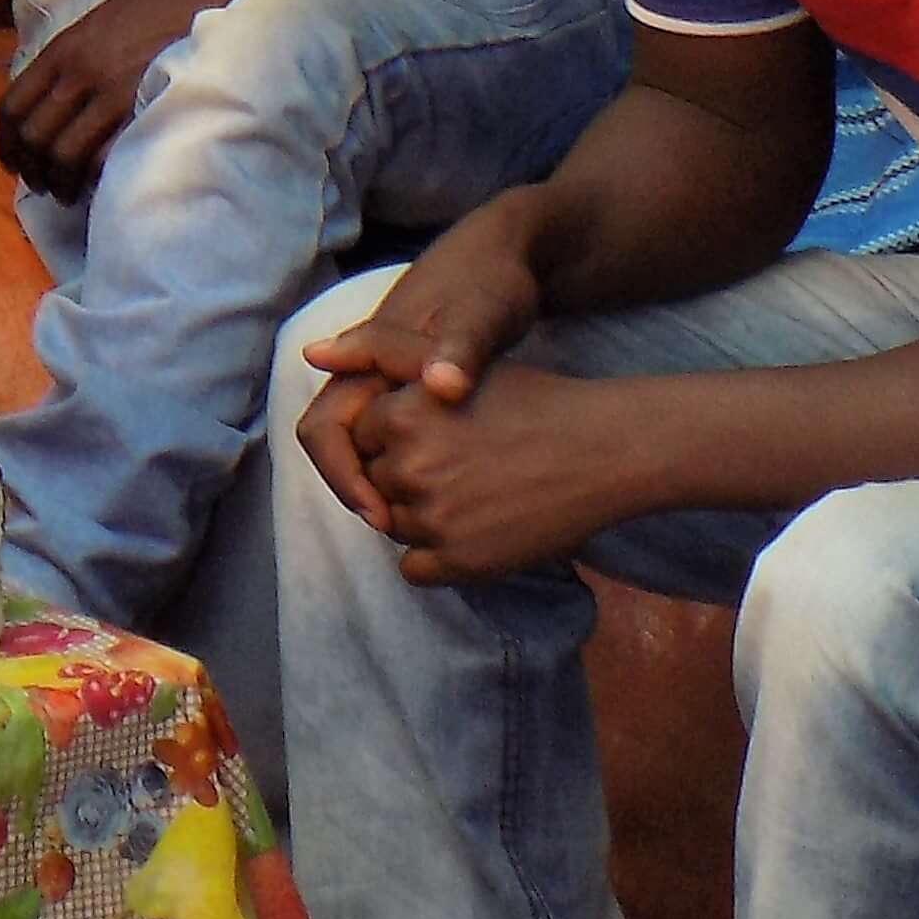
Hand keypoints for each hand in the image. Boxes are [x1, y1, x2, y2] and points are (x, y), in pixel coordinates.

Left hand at [0, 0, 253, 201]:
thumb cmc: (149, 10)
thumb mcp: (94, 23)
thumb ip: (67, 57)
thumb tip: (48, 88)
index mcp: (60, 51)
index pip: (13, 105)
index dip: (5, 142)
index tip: (12, 161)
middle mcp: (77, 73)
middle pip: (34, 135)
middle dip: (32, 168)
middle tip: (41, 184)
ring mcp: (109, 94)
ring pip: (64, 153)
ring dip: (60, 181)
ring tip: (66, 192)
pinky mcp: (141, 110)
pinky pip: (105, 157)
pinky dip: (96, 178)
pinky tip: (98, 184)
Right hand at [288, 211, 549, 536]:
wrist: (507, 252)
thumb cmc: (491, 282)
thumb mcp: (482, 314)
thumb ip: (460, 350)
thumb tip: (439, 388)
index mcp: (367, 356)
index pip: (322, 432)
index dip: (344, 478)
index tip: (382, 514)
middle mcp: (367, 372)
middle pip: (336, 445)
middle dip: (359, 490)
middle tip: (403, 528)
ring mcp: (390, 381)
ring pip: (362, 446)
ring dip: (380, 483)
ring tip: (422, 519)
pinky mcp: (416, 390)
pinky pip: (390, 440)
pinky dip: (404, 470)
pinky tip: (444, 491)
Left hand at [333, 363, 665, 585]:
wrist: (605, 451)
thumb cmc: (529, 399)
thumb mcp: (450, 362)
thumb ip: (379, 349)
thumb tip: (312, 356)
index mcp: (400, 414)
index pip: (364, 439)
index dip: (403, 438)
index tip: (447, 435)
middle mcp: (409, 466)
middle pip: (377, 483)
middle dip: (410, 477)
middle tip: (468, 466)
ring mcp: (434, 518)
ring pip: (394, 526)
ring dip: (423, 518)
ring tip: (478, 495)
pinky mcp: (461, 562)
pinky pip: (413, 569)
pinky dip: (436, 558)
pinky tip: (475, 531)